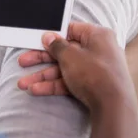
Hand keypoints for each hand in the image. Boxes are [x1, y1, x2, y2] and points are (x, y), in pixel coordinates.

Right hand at [18, 23, 137, 118]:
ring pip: (64, 69)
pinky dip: (53, 86)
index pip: (71, 30)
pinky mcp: (92, 86)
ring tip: (23, 83)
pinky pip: (69, 82)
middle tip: (23, 62)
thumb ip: (56, 46)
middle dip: (41, 59)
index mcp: (97, 36)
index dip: (53, 35)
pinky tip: (35, 90)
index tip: (37, 40)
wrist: (114, 107)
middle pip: (64, 52)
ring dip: (43, 76)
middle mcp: (98, 50)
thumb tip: (48, 37)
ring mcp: (95, 70)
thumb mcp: (70, 56)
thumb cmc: (94, 74)